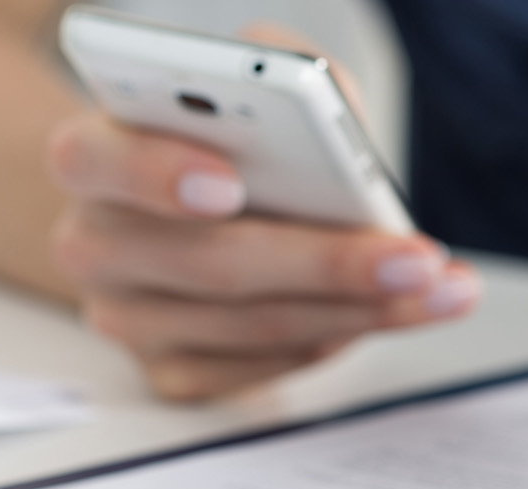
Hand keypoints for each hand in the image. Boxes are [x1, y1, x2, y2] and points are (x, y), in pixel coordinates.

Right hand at [45, 115, 477, 400]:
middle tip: (414, 258)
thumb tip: (333, 107)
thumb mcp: (246, 88)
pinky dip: (333, 338)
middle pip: (210, 263)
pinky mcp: (168, 373)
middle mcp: (93, 246)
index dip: (157, 172)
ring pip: (251, 325)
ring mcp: (126, 319)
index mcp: (90, 158)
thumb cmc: (221, 145)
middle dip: (325, 263)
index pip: (96, 160)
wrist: (181, 216)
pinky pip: (262, 366)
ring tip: (437, 289)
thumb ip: (284, 76)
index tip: (230, 184)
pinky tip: (388, 313)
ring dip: (357, 310)